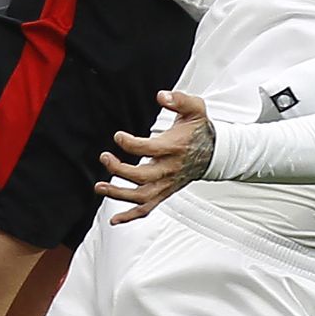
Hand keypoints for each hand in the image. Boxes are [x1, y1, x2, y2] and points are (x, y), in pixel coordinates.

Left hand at [97, 90, 214, 223]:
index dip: (130, 144)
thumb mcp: (194, 108)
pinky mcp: (164, 192)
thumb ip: (179, 100)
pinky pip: (147, 209)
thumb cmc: (199, 129)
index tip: (118, 136)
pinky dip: (131, 216)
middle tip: (104, 158)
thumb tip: (161, 95)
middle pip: (142, 176)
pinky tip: (115, 220)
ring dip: (119, 194)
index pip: (149, 149)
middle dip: (119, 169)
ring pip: (142, 197)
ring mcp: (167, 184)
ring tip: (100, 187)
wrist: (214, 152)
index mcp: (174, 148)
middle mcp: (169, 170)